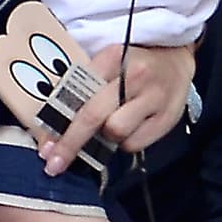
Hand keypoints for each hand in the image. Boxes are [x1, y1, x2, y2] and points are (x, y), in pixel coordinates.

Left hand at [41, 42, 194, 173]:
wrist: (176, 60)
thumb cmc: (132, 64)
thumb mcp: (108, 62)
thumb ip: (83, 85)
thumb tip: (53, 127)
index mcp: (112, 56)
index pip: (77, 91)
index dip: (57, 121)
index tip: (44, 145)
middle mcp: (134, 76)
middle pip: (94, 116)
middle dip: (70, 144)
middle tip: (53, 164)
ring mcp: (154, 97)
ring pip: (116, 132)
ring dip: (105, 138)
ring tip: (108, 129)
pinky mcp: (167, 118)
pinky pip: (135, 144)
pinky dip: (126, 143)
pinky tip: (129, 129)